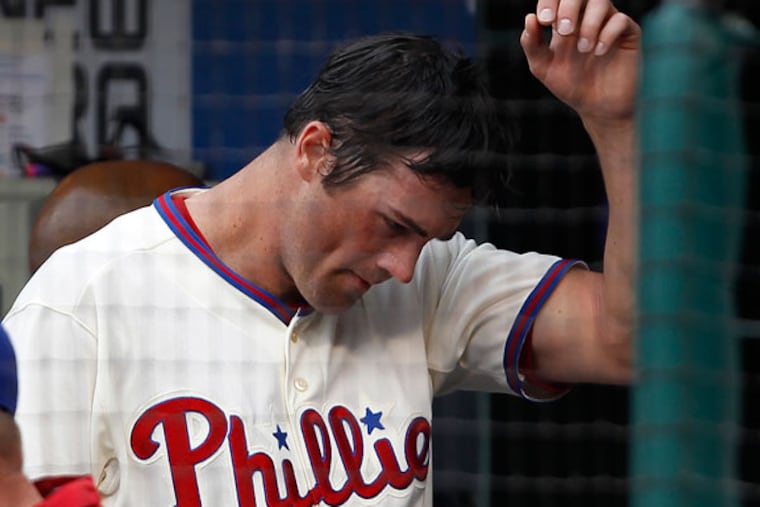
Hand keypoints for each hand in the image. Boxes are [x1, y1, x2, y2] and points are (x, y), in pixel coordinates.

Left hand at [520, 0, 640, 127]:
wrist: (598, 108)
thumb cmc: (570, 85)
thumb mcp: (543, 68)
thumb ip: (532, 44)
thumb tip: (530, 18)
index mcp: (564, 19)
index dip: (550, 1)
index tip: (545, 20)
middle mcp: (586, 16)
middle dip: (569, 8)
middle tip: (564, 31)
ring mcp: (608, 22)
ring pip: (602, 1)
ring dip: (589, 22)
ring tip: (583, 48)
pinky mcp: (628, 33)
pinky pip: (620, 20)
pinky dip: (607, 34)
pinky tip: (598, 53)